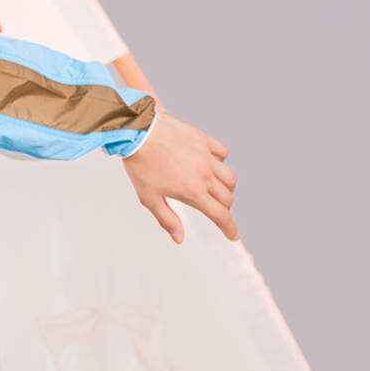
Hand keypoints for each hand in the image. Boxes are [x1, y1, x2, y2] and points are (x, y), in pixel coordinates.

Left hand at [122, 110, 237, 244]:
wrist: (136, 132)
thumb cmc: (140, 164)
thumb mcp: (149, 198)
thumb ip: (167, 219)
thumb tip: (179, 238)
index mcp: (192, 191)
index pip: (221, 215)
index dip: (230, 229)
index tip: (233, 235)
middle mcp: (204, 174)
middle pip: (228, 198)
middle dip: (224, 209)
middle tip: (214, 209)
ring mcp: (206, 155)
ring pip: (230, 177)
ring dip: (227, 188)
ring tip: (215, 189)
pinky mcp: (204, 139)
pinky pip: (223, 152)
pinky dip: (221, 161)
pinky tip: (210, 163)